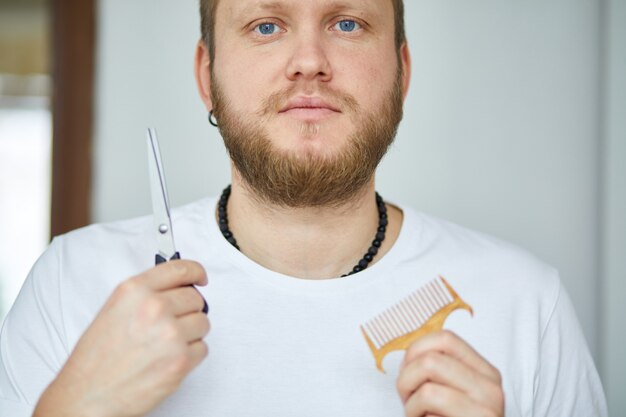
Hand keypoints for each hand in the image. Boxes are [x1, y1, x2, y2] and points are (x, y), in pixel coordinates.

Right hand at [33, 260, 209, 416]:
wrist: (86, 397)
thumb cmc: (95, 359)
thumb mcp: (114, 310)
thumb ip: (146, 295)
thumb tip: (176, 289)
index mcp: (135, 291)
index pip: (180, 269)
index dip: (196, 272)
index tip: (200, 278)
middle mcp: (154, 308)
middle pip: (196, 298)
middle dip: (188, 310)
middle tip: (172, 324)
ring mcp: (170, 334)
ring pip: (203, 323)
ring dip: (191, 334)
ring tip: (165, 345)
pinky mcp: (181, 360)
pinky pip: (202, 348)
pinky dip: (191, 355)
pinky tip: (167, 360)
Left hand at [396, 330, 503, 416]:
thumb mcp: (450, 393)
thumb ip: (438, 372)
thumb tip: (407, 354)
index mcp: (486, 373)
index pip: (445, 339)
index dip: (415, 350)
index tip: (407, 371)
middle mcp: (491, 388)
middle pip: (430, 359)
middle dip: (406, 379)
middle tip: (407, 399)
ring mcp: (486, 410)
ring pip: (428, 384)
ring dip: (411, 403)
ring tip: (417, 416)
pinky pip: (431, 406)